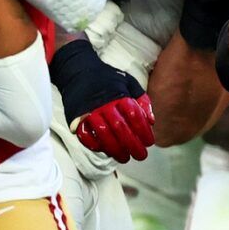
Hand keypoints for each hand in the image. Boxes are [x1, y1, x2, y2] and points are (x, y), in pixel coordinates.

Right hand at [49, 39, 155, 161]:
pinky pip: (85, 135)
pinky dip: (94, 145)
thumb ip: (143, 101)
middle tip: (141, 156)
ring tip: (124, 158)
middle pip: (121, 129)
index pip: (135, 117)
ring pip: (103, 135)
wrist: (77, 71)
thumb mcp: (129, 83)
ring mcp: (89, 112)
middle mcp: (105, 105)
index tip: (149, 142)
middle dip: (133, 145)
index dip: (144, 131)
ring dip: (116, 150)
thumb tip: (152, 122)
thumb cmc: (108, 79)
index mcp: (120, 96)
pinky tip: (104, 150)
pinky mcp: (76, 118)